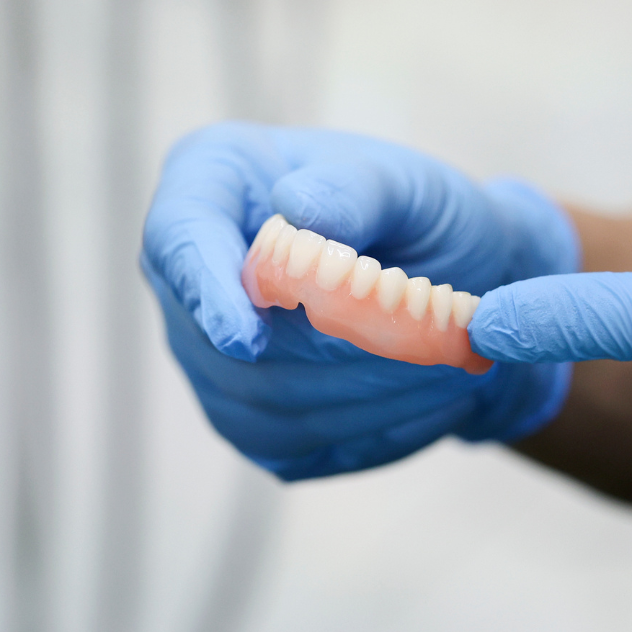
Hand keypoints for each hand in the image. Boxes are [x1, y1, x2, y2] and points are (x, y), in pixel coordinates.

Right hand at [141, 122, 578, 478]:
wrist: (455, 281)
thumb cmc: (420, 215)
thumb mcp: (409, 183)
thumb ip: (357, 188)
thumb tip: (298, 207)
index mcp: (213, 184)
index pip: (177, 239)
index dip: (204, 292)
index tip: (246, 338)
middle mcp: (190, 277)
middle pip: (225, 342)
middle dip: (332, 350)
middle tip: (429, 341)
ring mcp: (208, 356)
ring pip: (263, 404)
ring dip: (362, 397)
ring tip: (446, 370)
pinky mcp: (248, 418)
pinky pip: (292, 447)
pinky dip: (368, 433)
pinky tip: (426, 402)